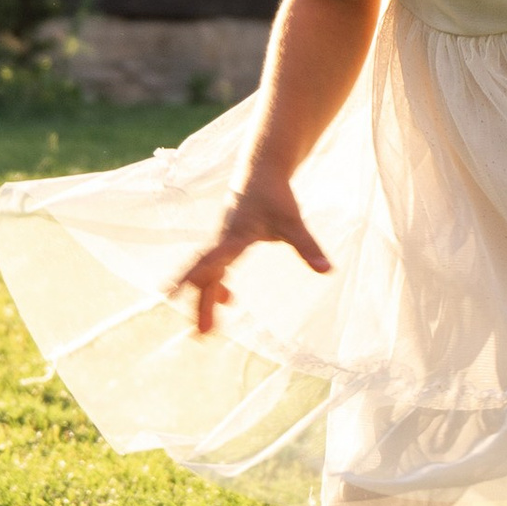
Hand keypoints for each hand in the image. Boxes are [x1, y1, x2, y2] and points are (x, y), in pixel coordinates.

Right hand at [174, 168, 330, 334]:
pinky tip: (228, 300)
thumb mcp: (293, 223)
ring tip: (206, 331)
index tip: (179, 292)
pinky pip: (215, 267)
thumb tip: (328, 271)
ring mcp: (222, 241)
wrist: (261, 171)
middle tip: (201, 334)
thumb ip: (308, 247)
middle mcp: (223, 239)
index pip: (213, 259)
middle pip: (208, 275)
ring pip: (209, 274)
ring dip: (206, 300)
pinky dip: (217, 285)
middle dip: (202, 303)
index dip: (198, 276)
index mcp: (236, 236)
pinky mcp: (226, 241)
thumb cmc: (276, 195)